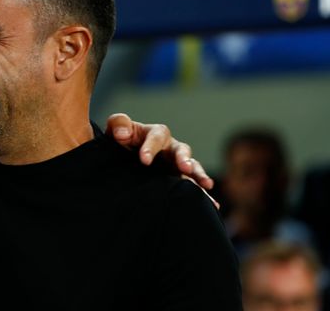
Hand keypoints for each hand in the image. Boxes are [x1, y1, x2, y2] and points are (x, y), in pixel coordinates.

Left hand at [105, 113, 219, 207]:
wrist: (123, 157)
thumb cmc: (120, 140)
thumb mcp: (116, 129)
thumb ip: (118, 124)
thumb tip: (122, 134)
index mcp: (155, 133)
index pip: (156, 136)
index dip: (151, 147)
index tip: (144, 160)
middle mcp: (170, 147)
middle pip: (181, 150)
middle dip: (183, 159)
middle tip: (184, 168)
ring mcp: (177, 164)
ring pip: (192, 167)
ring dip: (198, 175)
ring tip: (206, 185)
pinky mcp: (179, 179)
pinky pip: (194, 186)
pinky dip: (204, 195)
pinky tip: (213, 205)